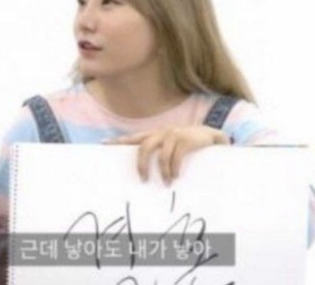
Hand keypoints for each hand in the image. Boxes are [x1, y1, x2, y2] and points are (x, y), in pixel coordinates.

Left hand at [108, 126, 227, 183]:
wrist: (211, 136)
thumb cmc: (187, 145)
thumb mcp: (171, 146)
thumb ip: (158, 154)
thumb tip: (142, 174)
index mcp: (155, 135)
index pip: (133, 138)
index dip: (118, 140)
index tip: (103, 144)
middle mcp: (162, 132)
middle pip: (144, 146)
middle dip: (141, 164)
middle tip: (143, 179)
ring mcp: (174, 134)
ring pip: (161, 154)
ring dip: (163, 171)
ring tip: (166, 183)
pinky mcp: (187, 139)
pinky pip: (176, 156)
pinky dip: (174, 168)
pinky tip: (176, 176)